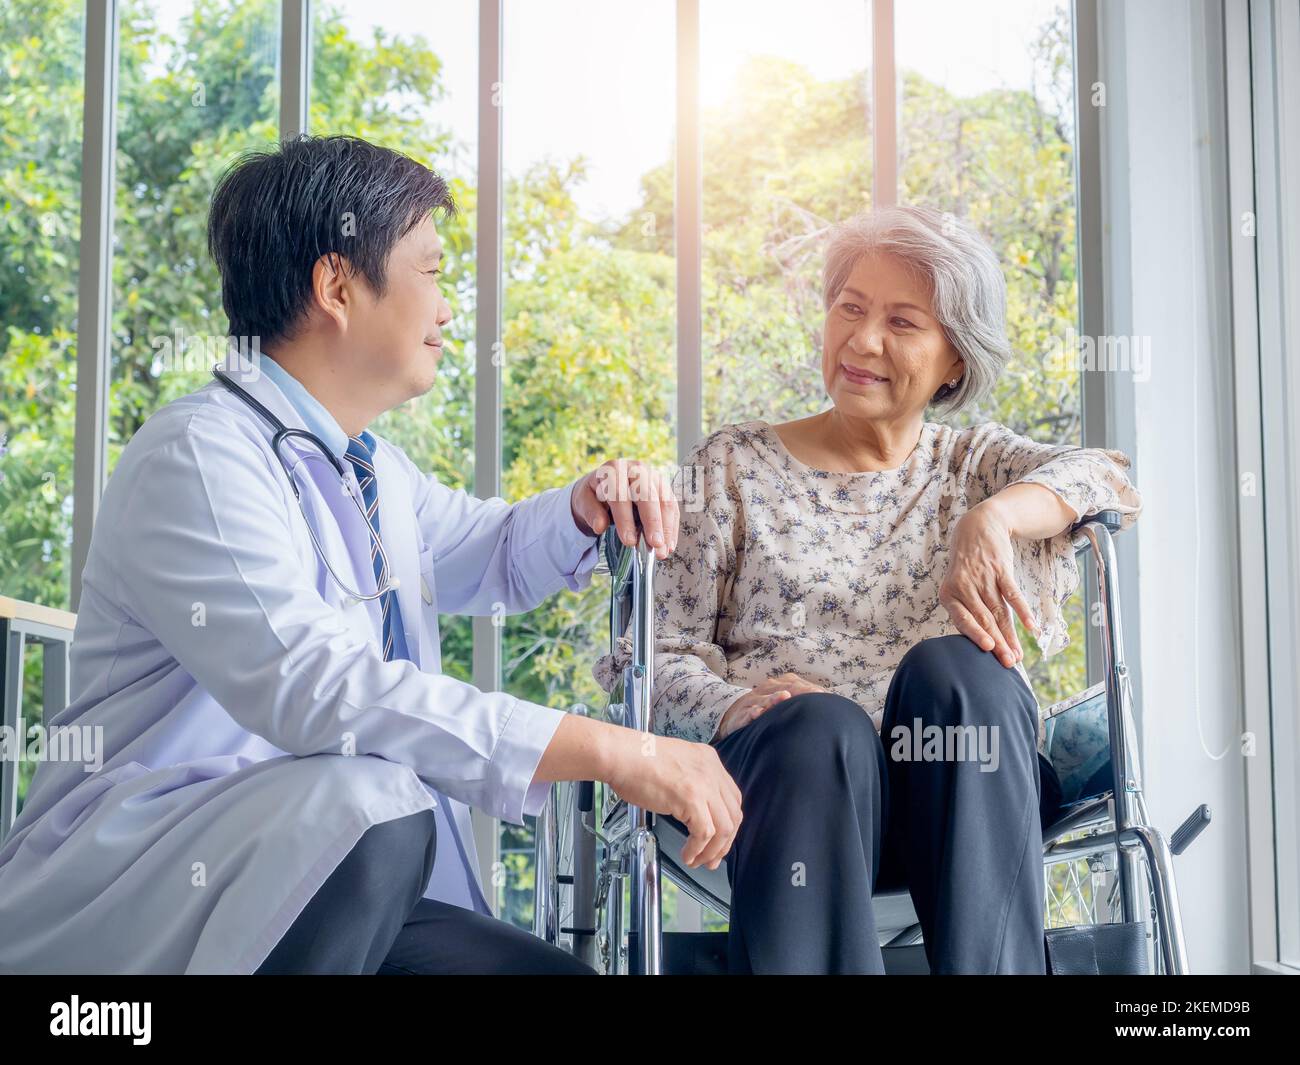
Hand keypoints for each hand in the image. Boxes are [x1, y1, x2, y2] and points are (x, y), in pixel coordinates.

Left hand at [570, 458, 679, 560]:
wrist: (606, 482)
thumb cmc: (595, 494)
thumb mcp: (584, 501)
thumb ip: (590, 512)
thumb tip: (599, 527)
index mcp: (613, 469)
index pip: (620, 495)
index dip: (625, 519)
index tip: (629, 542)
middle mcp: (636, 469)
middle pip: (648, 495)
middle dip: (653, 522)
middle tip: (654, 545)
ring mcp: (653, 476)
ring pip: (665, 500)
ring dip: (666, 528)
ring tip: (663, 551)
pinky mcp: (664, 487)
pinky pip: (672, 507)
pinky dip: (672, 527)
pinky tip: (669, 544)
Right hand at [604, 730, 742, 870]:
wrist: (621, 755)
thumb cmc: (636, 760)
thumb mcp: (675, 763)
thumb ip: (691, 780)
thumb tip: (695, 809)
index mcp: (708, 760)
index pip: (731, 798)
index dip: (728, 824)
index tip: (719, 839)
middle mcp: (711, 770)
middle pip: (733, 814)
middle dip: (724, 842)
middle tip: (713, 858)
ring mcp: (703, 784)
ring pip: (724, 828)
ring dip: (712, 851)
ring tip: (698, 860)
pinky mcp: (691, 799)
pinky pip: (704, 833)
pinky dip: (697, 850)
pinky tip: (687, 855)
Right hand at [714, 672, 827, 741]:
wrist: (733, 715)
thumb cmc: (766, 711)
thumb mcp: (783, 703)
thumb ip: (803, 701)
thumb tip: (830, 706)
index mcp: (779, 685)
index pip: (797, 684)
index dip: (810, 689)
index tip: (824, 695)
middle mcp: (766, 690)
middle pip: (784, 687)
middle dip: (799, 691)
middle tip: (813, 694)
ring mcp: (753, 702)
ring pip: (765, 699)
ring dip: (774, 698)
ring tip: (784, 696)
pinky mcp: (741, 716)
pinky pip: (747, 714)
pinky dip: (753, 713)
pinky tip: (758, 714)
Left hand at [939, 501, 1036, 668]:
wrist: (977, 526)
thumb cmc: (967, 566)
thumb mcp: (957, 586)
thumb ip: (967, 610)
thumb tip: (983, 641)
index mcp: (949, 594)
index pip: (963, 620)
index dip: (976, 635)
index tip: (988, 650)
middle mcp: (964, 586)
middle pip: (984, 619)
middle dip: (997, 643)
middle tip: (1009, 663)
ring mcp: (983, 577)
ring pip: (999, 610)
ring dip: (1011, 634)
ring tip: (1019, 653)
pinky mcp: (1000, 568)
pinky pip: (1012, 593)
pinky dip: (1022, 610)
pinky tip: (1031, 626)